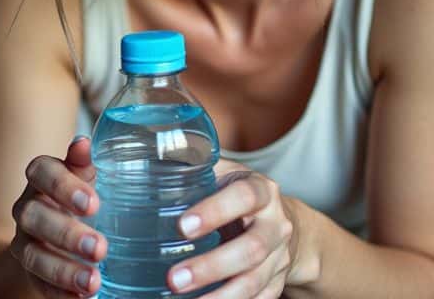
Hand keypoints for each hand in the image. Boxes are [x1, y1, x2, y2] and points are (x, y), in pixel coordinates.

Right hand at [9, 136, 106, 296]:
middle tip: (100, 248)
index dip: (63, 187)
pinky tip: (82, 298)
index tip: (94, 204)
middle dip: (67, 234)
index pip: (41, 172)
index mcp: (40, 177)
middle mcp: (26, 208)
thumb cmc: (78, 194)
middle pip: (34, 217)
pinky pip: (38, 284)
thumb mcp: (85, 176)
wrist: (56, 228)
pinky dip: (60, 292)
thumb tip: (84, 143)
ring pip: (33, 255)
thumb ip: (84, 163)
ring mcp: (23, 241)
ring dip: (64, 270)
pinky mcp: (29, 271)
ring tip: (93, 282)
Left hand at [166, 159, 300, 297]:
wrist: (281, 222)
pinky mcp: (276, 283)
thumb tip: (152, 149)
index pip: (244, 196)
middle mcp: (276, 225)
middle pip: (252, 249)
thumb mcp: (223, 173)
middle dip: (212, 266)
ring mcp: (279, 258)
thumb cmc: (237, 195)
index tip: (182, 226)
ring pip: (254, 282)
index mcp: (261, 191)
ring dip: (219, 296)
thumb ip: (194, 163)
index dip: (215, 211)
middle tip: (175, 278)